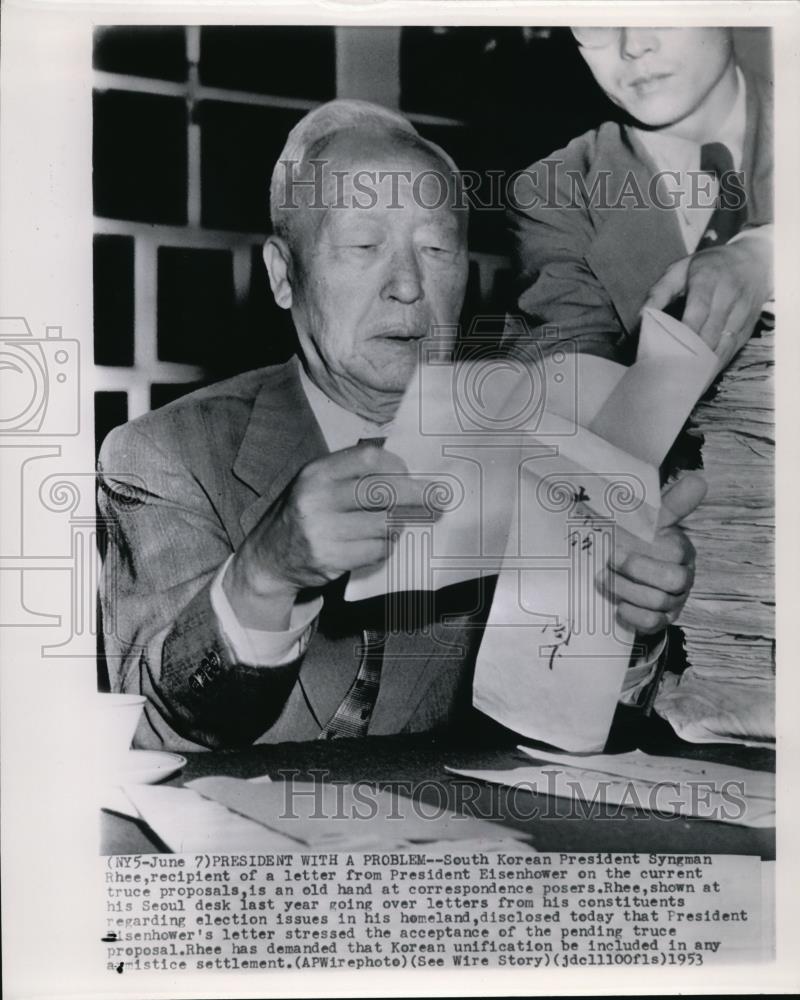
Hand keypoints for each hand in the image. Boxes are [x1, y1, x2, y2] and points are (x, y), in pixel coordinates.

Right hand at [225, 445, 433, 627]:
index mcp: (316, 473)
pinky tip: (381, 542)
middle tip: (438, 499)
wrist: (268, 557)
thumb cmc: (302, 514)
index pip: (368, 458)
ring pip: (384, 523)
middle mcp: (317, 499)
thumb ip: (352, 476)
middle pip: (383, 491)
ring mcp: (323, 531)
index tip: (413, 474)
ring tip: (400, 524)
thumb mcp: (317, 484)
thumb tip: (408, 475)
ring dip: (400, 524)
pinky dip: (386, 546)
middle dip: (417, 495)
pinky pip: (376, 550)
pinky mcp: (330, 559)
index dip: (397, 466)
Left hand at [597, 473, 706, 634]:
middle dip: (635, 570)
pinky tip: (617, 605)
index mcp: (682, 550)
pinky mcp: (662, 620)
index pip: (673, 552)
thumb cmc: (640, 543)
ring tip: (602, 578)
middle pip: (673, 580)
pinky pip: (653, 623)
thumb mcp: (650, 521)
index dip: (642, 550)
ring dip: (626, 590)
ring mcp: (674, 601)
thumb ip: (670, 503)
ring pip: (659, 602)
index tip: (612, 542)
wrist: (627, 578)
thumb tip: (700, 480)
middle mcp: (683, 576)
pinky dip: (633, 615)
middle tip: (605, 560)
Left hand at [643, 229, 771, 367]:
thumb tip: (642, 316)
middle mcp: (729, 296)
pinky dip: (716, 366)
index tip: (668, 352)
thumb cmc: (708, 266)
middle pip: (710, 333)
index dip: (685, 334)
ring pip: (723, 346)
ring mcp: (742, 313)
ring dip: (704, 366)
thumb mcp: (680, 269)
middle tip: (668, 374)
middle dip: (690, 355)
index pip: (698, 311)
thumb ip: (660, 292)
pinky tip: (701, 378)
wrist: (755, 260)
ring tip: (683, 384)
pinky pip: (732, 350)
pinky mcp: (748, 327)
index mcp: (709, 278)